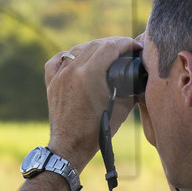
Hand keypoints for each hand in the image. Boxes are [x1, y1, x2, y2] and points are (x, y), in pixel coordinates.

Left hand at [44, 35, 143, 169]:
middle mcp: (72, 71)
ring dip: (94, 48)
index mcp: (89, 74)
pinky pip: (58, 61)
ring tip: (106, 53)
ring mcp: (59, 76)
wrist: (70, 147)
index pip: (110, 46)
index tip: (135, 46)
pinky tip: (77, 58)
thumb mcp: (121, 108)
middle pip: (95, 45)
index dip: (125, 43)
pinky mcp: (51, 83)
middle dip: (113, 44)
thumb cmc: (97, 131)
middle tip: (125, 49)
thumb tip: (140, 74)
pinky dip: (69, 56)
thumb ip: (131, 88)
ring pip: (77, 50)